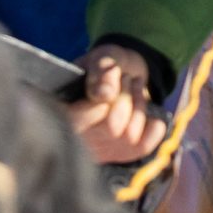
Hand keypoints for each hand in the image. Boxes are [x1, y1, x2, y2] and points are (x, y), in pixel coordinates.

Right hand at [69, 41, 167, 163]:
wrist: (124, 73)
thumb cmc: (105, 66)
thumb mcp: (100, 59)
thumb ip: (99, 72)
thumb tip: (105, 95)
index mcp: (60, 113)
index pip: (80, 120)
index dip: (100, 99)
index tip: (112, 75)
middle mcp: (77, 137)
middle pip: (112, 128)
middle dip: (125, 98)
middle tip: (125, 77)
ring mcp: (100, 148)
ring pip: (130, 135)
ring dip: (138, 104)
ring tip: (134, 85)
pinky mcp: (122, 152)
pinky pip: (143, 146)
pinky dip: (152, 126)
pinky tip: (145, 108)